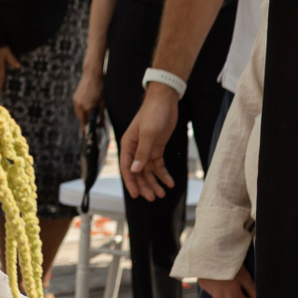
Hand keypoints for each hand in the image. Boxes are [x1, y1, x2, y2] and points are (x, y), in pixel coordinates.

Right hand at [72, 69, 102, 125]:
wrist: (91, 77)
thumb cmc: (100, 89)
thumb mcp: (103, 103)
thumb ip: (101, 116)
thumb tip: (101, 125)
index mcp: (88, 108)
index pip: (86, 122)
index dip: (86, 129)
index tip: (86, 134)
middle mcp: (80, 106)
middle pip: (81, 119)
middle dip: (85, 122)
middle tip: (90, 123)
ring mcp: (76, 102)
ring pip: (78, 114)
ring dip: (82, 116)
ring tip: (89, 113)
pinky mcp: (74, 98)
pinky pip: (76, 108)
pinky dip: (80, 110)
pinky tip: (86, 106)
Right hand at [119, 85, 178, 199]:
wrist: (165, 100)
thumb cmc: (154, 113)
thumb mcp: (149, 133)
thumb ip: (142, 153)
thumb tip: (135, 170)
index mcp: (128, 145)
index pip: (126, 168)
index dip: (131, 183)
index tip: (136, 196)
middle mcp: (135, 149)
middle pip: (138, 172)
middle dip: (145, 185)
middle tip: (154, 198)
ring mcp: (146, 148)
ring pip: (148, 170)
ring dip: (155, 182)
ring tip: (162, 194)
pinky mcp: (157, 147)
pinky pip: (158, 165)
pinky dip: (163, 174)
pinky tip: (170, 182)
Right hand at [198, 266, 254, 297]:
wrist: (208, 255)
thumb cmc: (229, 265)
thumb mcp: (245, 276)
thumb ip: (252, 291)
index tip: (250, 288)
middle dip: (238, 292)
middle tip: (238, 278)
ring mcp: (210, 293)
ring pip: (224, 294)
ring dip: (227, 287)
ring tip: (227, 274)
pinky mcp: (203, 286)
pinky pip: (213, 288)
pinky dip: (217, 283)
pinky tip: (218, 273)